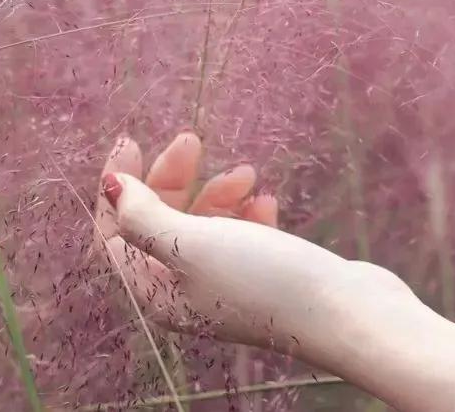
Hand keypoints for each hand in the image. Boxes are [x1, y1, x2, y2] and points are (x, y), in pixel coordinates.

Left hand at [94, 131, 454, 411]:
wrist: (348, 314)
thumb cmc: (263, 281)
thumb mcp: (190, 244)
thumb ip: (142, 215)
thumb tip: (107, 184)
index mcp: (157, 294)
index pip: (115, 236)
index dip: (117, 189)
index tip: (130, 140)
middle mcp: (186, 294)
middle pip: (160, 225)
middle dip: (172, 181)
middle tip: (191, 140)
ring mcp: (226, 286)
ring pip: (203, 226)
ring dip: (216, 192)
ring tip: (247, 173)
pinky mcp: (262, 277)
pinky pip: (239, 236)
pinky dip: (246, 213)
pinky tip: (266, 201)